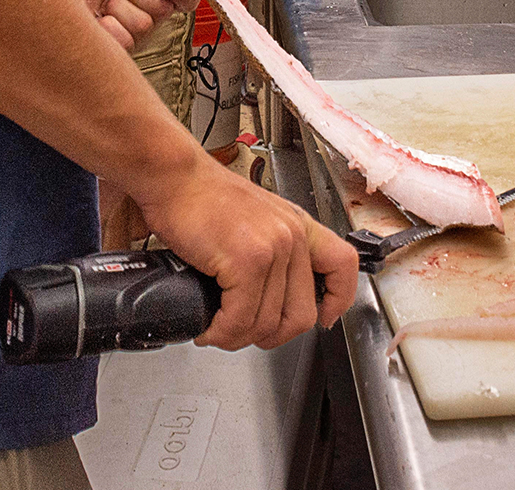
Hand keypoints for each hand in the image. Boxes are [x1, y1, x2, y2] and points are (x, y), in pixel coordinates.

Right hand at [133, 156, 356, 350]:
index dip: (337, 300)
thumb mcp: (252, 215)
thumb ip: (269, 246)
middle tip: (244, 332)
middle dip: (270, 336)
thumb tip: (267, 295)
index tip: (323, 317)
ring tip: (217, 329)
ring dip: (237, 337)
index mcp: (297, 223)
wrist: (172, 176)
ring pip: (267, 324)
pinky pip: (240, 319)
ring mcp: (272, 248)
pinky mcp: (247, 260)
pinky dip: (221, 333)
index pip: (343, 265)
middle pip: (301, 315)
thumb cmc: (198, 193)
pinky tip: (208, 327)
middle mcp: (291, 235)